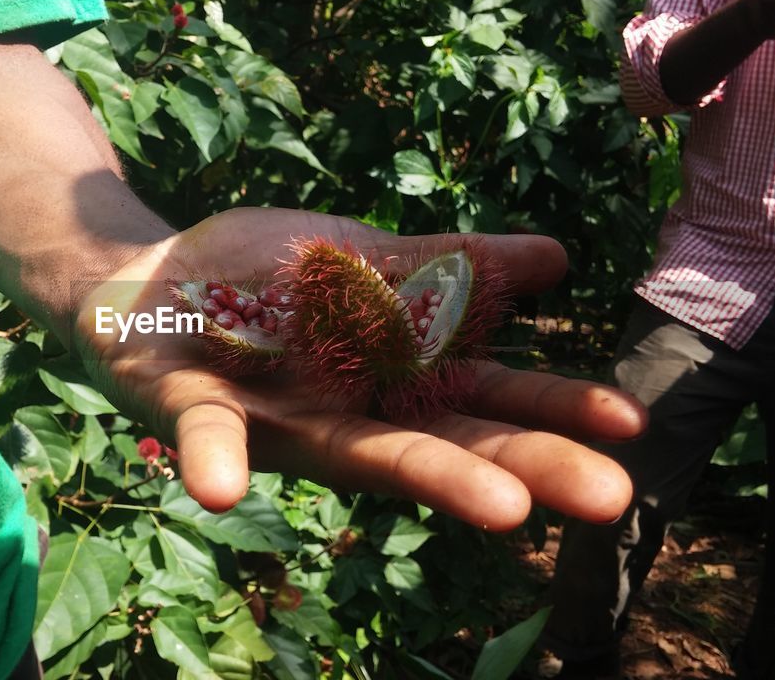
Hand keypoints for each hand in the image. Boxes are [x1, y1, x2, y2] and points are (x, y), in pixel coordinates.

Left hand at [70, 207, 643, 530]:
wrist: (144, 284)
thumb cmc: (261, 282)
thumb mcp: (364, 260)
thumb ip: (449, 268)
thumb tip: (560, 259)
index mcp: (384, 378)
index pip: (482, 395)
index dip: (552, 410)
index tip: (630, 426)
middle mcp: (342, 414)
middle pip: (440, 440)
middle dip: (521, 466)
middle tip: (609, 497)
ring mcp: (271, 417)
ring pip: (352, 454)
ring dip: (424, 479)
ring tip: (507, 515)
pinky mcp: (194, 409)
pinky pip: (207, 437)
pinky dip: (214, 463)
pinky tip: (222, 491)